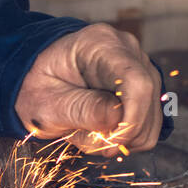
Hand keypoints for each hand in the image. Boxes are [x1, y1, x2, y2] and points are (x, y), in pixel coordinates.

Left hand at [14, 24, 162, 153]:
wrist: (35, 79)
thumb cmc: (36, 86)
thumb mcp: (46, 103)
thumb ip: (80, 110)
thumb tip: (117, 120)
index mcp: (100, 44)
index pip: (136, 81)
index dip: (132, 119)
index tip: (110, 143)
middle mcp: (127, 50)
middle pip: (148, 101)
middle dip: (120, 133)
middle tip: (83, 137)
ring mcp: (139, 67)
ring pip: (152, 119)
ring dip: (120, 137)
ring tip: (85, 129)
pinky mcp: (144, 89)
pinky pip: (148, 126)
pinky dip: (125, 137)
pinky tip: (98, 128)